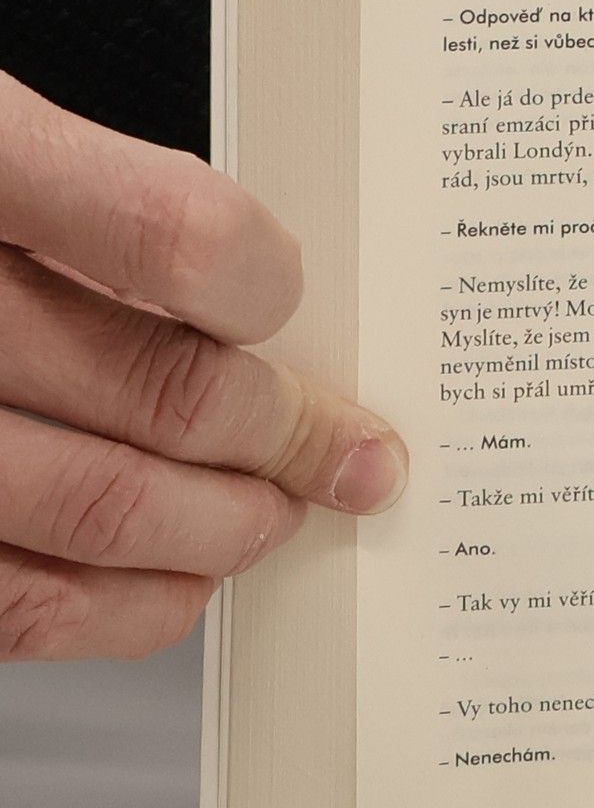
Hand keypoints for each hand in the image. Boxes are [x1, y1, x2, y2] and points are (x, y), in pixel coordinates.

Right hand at [0, 72, 407, 660]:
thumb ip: (84, 200)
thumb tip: (242, 290)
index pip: (176, 235)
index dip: (261, 281)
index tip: (284, 300)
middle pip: (158, 390)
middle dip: (284, 436)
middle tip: (346, 450)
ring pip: (97, 510)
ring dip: (224, 528)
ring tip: (278, 515)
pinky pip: (11, 603)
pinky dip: (122, 607)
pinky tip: (171, 584)